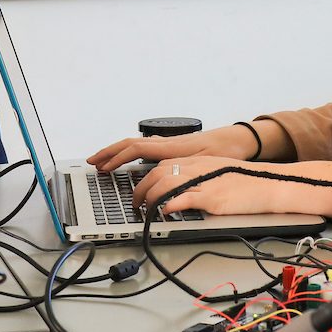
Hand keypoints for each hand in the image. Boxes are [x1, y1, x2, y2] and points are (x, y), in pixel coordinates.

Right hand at [86, 125, 256, 173]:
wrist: (239, 140)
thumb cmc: (225, 151)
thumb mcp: (206, 167)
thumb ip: (186, 177)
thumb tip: (167, 191)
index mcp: (171, 148)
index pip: (135, 149)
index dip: (115, 158)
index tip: (101, 166)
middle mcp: (167, 144)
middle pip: (130, 144)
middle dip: (108, 152)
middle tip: (92, 162)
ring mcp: (170, 144)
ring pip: (136, 144)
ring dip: (118, 152)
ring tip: (105, 162)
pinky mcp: (174, 147)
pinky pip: (145, 147)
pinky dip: (131, 152)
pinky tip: (130, 158)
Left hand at [131, 158, 331, 218]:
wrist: (273, 184)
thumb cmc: (250, 182)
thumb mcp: (221, 173)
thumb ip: (201, 178)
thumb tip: (182, 191)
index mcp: (200, 162)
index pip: (163, 165)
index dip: (146, 179)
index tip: (140, 191)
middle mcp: (199, 169)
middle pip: (158, 173)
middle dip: (141, 189)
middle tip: (136, 204)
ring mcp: (205, 182)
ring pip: (165, 184)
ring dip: (149, 198)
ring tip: (145, 211)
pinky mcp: (213, 198)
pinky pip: (183, 199)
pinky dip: (168, 205)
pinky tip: (164, 213)